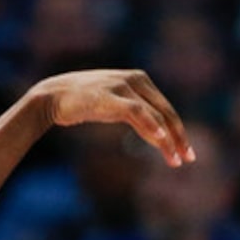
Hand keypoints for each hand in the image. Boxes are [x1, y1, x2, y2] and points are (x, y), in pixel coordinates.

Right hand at [32, 71, 191, 166]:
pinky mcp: (109, 97)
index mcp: (139, 79)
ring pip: (154, 115)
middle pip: (165, 112)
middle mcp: (134, 80)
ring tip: (174, 160)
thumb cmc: (85, 103)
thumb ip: (140, 117)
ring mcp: (122, 86)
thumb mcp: (117, 108)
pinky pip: (136, 112)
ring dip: (166, 140)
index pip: (166, 109)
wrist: (51, 96)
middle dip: (178, 138)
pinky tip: (161, 140)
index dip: (179, 131)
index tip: (187, 153)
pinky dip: (150, 125)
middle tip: (187, 159)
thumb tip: (161, 137)